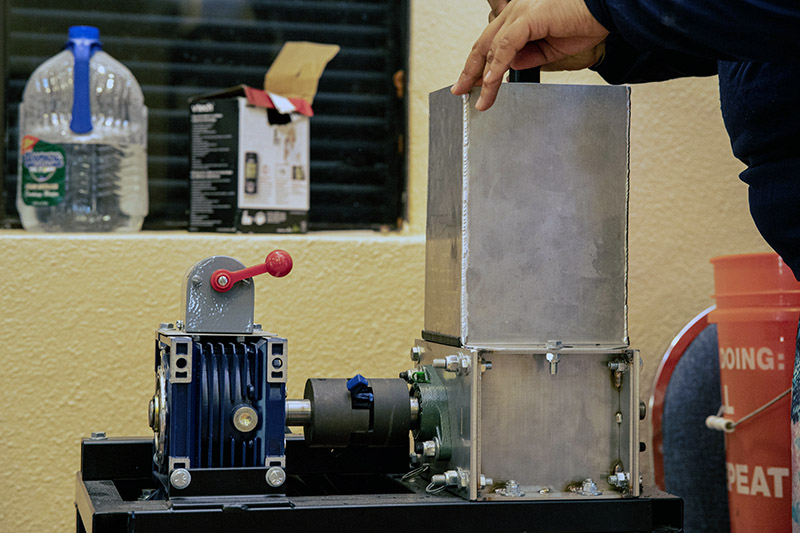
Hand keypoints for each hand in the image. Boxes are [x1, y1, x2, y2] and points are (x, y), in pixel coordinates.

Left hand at [452, 0, 608, 109]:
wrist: (606, 12)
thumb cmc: (583, 24)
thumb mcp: (549, 49)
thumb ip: (526, 57)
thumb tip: (507, 69)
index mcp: (519, 17)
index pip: (490, 44)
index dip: (476, 66)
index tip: (468, 85)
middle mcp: (515, 11)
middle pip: (484, 45)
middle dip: (470, 71)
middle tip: (460, 92)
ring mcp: (520, 12)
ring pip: (492, 48)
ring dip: (484, 78)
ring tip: (482, 100)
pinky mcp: (529, 16)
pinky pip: (507, 45)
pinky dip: (497, 66)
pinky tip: (492, 82)